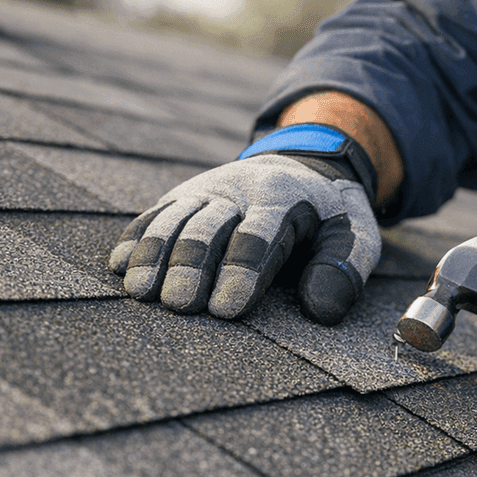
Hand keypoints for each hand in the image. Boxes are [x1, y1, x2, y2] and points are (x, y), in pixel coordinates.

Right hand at [109, 128, 380, 323]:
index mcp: (284, 197)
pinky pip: (155, 214)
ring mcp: (205, 190)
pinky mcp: (183, 196)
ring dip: (155, 254)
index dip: (242, 272)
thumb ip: (344, 269)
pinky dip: (136, 237)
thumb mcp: (357, 235)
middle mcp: (238, 188)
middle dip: (192, 266)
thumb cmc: (331, 216)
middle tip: (180, 306)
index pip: (260, 235)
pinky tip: (119, 265)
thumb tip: (320, 311)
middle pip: (209, 227)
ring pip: (174, 219)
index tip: (227, 310)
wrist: (303, 165)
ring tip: (140, 291)